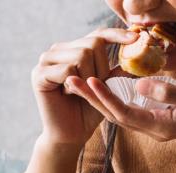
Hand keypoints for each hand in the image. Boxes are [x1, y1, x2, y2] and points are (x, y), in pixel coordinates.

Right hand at [31, 28, 136, 148]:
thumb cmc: (89, 111)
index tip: (136, 38)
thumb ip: (117, 71)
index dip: (117, 35)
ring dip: (89, 78)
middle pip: (93, 43)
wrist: (71, 134)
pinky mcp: (39, 73)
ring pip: (82, 55)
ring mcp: (46, 60)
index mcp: (74, 49)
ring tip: (79, 91)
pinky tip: (67, 94)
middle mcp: (59, 50)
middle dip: (102, 68)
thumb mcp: (108, 88)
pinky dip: (74, 85)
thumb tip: (136, 54)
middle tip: (93, 87)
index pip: (98, 35)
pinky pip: (68, 70)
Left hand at [74, 77, 175, 140]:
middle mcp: (156, 129)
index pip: (126, 113)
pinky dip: (116, 96)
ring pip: (122, 112)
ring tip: (79, 83)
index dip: (106, 98)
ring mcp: (158, 123)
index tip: (89, 80)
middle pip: (117, 115)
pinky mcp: (161, 115)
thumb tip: (140, 84)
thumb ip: (170, 92)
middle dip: (93, 99)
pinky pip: (132, 107)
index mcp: (163, 127)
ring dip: (100, 98)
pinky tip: (105, 84)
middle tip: (70, 81)